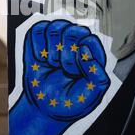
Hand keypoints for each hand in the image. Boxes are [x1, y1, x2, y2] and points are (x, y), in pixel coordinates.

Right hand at [10, 19, 109, 134]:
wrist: (45, 106)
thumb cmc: (71, 100)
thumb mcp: (92, 94)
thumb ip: (97, 75)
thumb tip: (86, 52)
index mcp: (92, 52)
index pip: (89, 39)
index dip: (80, 56)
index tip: (75, 72)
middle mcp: (76, 41)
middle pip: (71, 31)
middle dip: (65, 55)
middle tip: (63, 70)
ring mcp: (57, 38)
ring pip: (54, 27)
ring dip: (50, 51)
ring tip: (52, 64)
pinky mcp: (39, 38)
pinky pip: (37, 29)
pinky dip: (37, 47)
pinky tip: (41, 59)